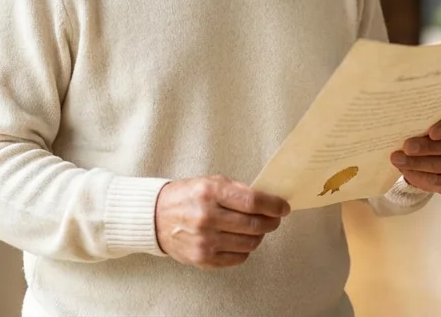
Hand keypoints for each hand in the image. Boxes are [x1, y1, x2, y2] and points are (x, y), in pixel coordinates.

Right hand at [154, 175, 289, 269]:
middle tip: (274, 219)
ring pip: (250, 243)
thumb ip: (238, 191)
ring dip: (259, 236)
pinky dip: (245, 249)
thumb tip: (268, 202)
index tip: (283, 207)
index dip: (274, 206)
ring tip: (256, 229)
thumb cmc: (187, 196)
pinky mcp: (203, 258)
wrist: (156, 217)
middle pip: (254, 224)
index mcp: (210, 193)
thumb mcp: (210, 182)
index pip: (253, 202)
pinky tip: (240, 240)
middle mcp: (207, 217)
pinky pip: (238, 257)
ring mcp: (205, 241)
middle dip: (271, 222)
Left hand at [389, 109, 440, 194]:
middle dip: (427, 148)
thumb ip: (421, 122)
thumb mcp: (427, 122)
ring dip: (419, 163)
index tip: (431, 132)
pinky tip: (407, 171)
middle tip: (407, 147)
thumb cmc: (428, 130)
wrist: (429, 152)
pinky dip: (422, 177)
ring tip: (399, 160)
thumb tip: (403, 126)